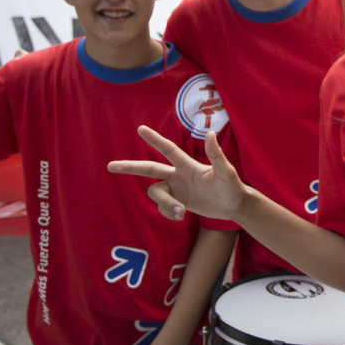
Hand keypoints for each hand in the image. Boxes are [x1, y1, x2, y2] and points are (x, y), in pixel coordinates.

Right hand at [108, 126, 246, 221]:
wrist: (234, 205)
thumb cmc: (232, 186)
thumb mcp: (226, 172)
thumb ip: (216, 155)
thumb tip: (210, 133)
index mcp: (188, 165)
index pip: (168, 150)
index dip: (154, 139)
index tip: (140, 128)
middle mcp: (178, 175)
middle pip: (150, 169)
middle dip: (130, 167)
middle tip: (110, 166)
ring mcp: (177, 188)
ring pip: (156, 194)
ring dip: (165, 205)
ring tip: (181, 212)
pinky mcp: (177, 201)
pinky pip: (163, 207)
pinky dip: (168, 213)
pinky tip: (181, 216)